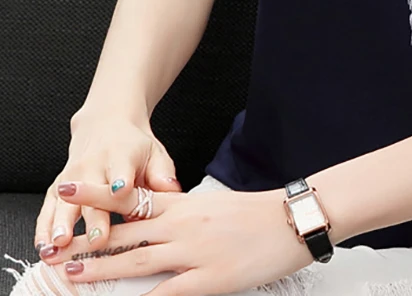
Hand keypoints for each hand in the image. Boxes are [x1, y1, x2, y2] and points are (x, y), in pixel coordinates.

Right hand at [36, 113, 181, 258]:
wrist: (106, 124)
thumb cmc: (135, 146)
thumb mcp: (155, 152)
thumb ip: (162, 174)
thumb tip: (172, 190)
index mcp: (121, 155)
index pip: (121, 168)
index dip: (121, 180)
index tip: (121, 190)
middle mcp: (94, 165)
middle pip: (92, 193)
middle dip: (94, 217)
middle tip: (96, 239)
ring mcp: (73, 176)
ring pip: (65, 202)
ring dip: (61, 224)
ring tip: (60, 245)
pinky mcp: (59, 186)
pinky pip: (48, 208)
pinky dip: (44, 227)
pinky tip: (44, 246)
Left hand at [46, 179, 314, 295]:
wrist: (292, 220)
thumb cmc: (256, 214)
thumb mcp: (214, 206)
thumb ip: (182, 215)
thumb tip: (156, 224)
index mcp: (185, 204)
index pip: (132, 198)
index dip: (97, 195)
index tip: (68, 190)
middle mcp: (184, 224)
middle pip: (125, 232)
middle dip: (87, 240)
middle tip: (55, 246)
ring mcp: (195, 252)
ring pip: (137, 262)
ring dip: (101, 271)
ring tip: (72, 275)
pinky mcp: (211, 278)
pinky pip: (168, 293)